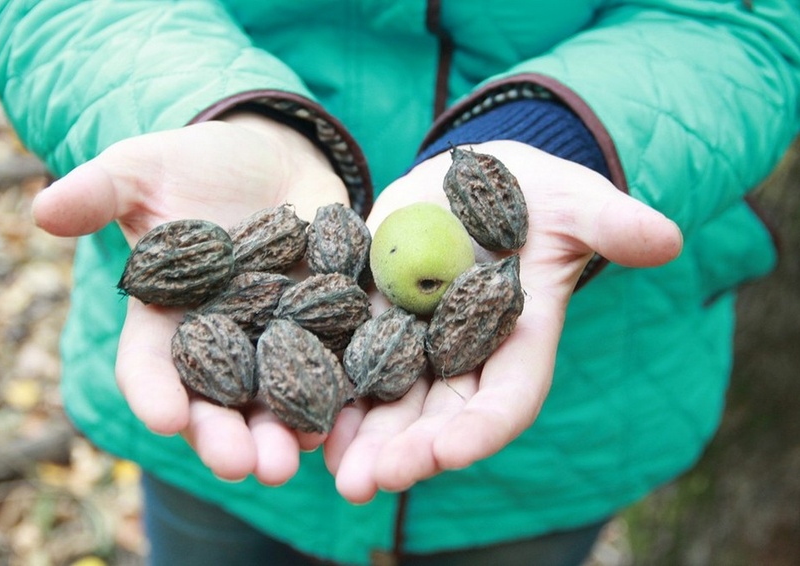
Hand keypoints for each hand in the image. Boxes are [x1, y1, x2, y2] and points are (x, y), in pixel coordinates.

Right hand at [32, 114, 349, 484]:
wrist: (269, 158)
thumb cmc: (194, 164)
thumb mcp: (143, 169)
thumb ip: (100, 191)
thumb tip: (41, 209)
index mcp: (165, 318)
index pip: (149, 366)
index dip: (153, 393)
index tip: (162, 419)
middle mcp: (218, 342)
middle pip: (215, 401)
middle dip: (226, 437)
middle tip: (243, 467)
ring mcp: (274, 338)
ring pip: (274, 398)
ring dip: (284, 432)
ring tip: (297, 457)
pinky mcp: (327, 324)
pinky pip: (334, 364)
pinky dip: (340, 393)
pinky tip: (347, 417)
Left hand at [323, 141, 682, 502]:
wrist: (476, 176)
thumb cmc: (536, 192)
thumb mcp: (575, 201)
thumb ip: (610, 223)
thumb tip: (666, 238)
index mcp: (520, 338)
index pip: (507, 396)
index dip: (483, 427)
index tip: (451, 452)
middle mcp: (466, 353)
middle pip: (440, 416)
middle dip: (407, 451)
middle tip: (369, 483)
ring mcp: (416, 338)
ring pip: (390, 401)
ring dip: (361, 438)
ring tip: (332, 471)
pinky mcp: (372, 314)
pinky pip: (348, 359)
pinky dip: (328, 389)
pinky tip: (302, 419)